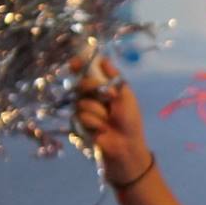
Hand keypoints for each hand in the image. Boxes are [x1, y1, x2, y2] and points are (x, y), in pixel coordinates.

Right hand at [74, 55, 150, 181]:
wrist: (126, 145)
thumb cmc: (129, 120)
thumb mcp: (126, 96)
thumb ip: (114, 78)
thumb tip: (104, 59)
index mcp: (102, 88)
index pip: (86, 72)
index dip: (79, 66)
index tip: (75, 62)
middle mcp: (89, 97)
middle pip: (80, 84)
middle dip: (92, 88)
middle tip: (108, 97)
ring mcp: (82, 110)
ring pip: (80, 102)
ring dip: (98, 111)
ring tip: (108, 120)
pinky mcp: (78, 124)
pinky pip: (81, 116)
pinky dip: (94, 122)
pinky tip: (101, 129)